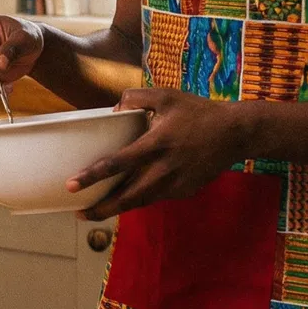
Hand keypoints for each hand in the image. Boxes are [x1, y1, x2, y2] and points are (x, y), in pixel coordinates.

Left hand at [69, 88, 253, 220]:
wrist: (235, 133)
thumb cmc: (198, 111)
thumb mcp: (165, 95)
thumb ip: (134, 97)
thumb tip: (113, 111)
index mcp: (156, 143)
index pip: (117, 163)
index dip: (92, 176)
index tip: (71, 185)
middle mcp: (164, 168)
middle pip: (127, 196)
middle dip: (101, 209)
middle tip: (78, 213)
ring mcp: (176, 183)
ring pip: (141, 202)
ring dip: (117, 209)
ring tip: (95, 212)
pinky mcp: (185, 190)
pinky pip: (157, 197)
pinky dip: (139, 199)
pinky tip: (126, 198)